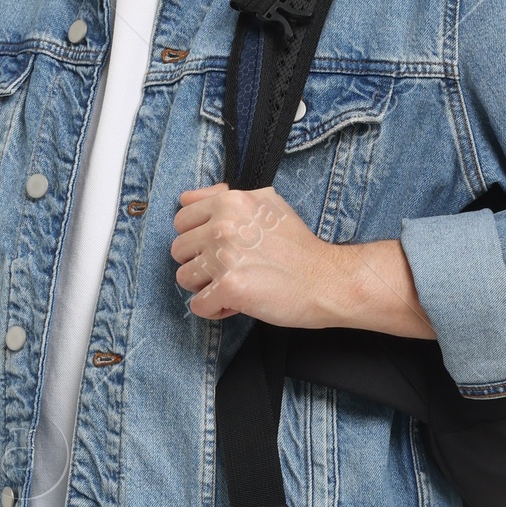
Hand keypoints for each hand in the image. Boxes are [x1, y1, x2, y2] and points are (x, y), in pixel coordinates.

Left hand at [171, 183, 434, 336]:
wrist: (327, 279)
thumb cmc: (298, 246)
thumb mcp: (266, 203)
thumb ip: (224, 197)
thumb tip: (187, 198)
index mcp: (229, 201)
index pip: (181, 219)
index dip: (198, 238)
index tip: (221, 248)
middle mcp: (223, 225)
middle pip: (178, 250)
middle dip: (200, 264)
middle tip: (230, 270)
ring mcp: (224, 256)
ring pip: (184, 277)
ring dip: (205, 287)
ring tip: (234, 286)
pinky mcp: (229, 287)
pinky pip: (198, 305)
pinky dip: (215, 310)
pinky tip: (238, 304)